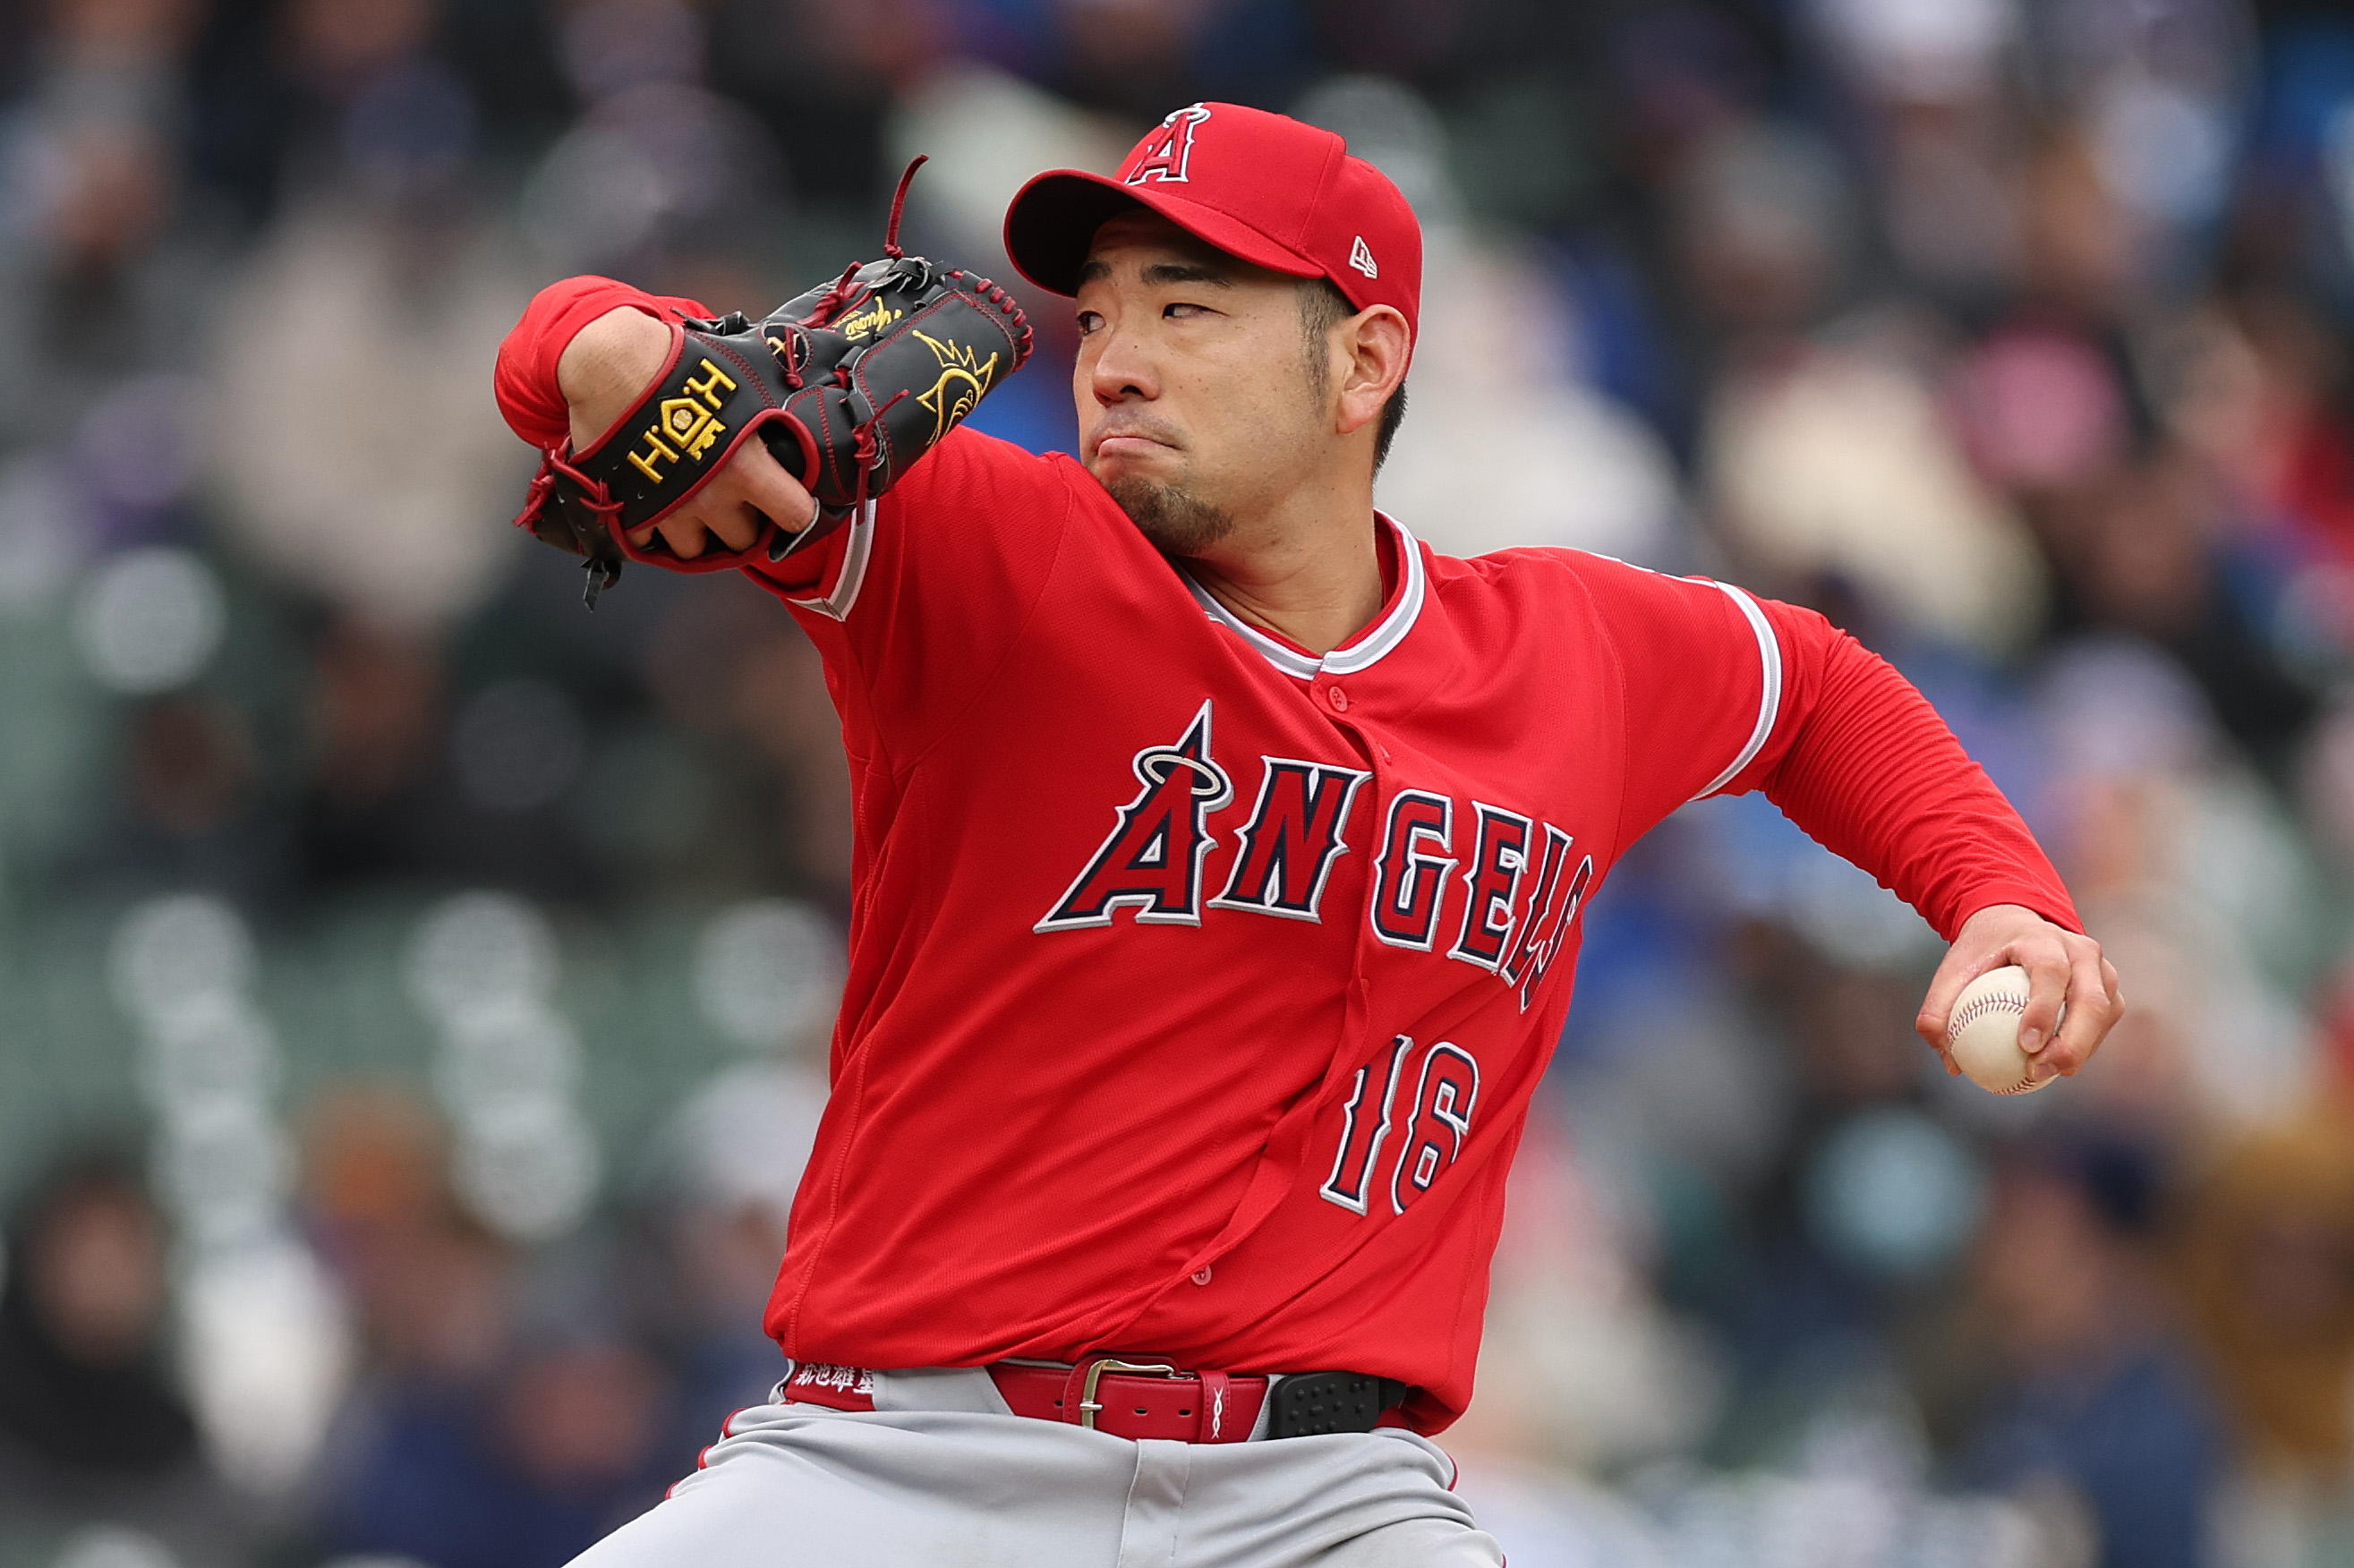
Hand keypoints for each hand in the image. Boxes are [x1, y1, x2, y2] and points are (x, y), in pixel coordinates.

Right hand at [556, 306, 818, 560]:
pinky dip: (653, 528)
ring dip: (697, 533)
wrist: (609, 363)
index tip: (793, 507)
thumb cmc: (677, 365)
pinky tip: (656, 503)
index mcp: (747, 468)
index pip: (795, 516)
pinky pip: (648, 541)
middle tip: (736, 500)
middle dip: (742, 523)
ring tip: (694, 505)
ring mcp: (670, 510)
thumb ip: (772, 403)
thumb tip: (799, 394)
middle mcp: (711, 498)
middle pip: (743, 541)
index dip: (799, 514)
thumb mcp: (743, 378)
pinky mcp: (632, 511)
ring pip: (694, 550)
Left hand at [1915, 904, 2122, 1084]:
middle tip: (2039, 1071)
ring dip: (2081, 1049)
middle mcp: (2080, 949)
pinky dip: (2085, 1045)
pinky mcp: (2108, 987)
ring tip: (2046, 1073)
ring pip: (2104, 1013)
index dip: (2043, 1009)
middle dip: (2071, 1043)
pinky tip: (2057, 1064)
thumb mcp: (1952, 971)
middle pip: (2091, 999)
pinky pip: (2104, 1022)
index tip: (2025, 1046)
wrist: (2013, 925)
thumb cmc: (1982, 952)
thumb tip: (1950, 1063)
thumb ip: (1939, 1012)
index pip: (2051, 972)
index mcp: (2041, 938)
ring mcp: (2101, 967)